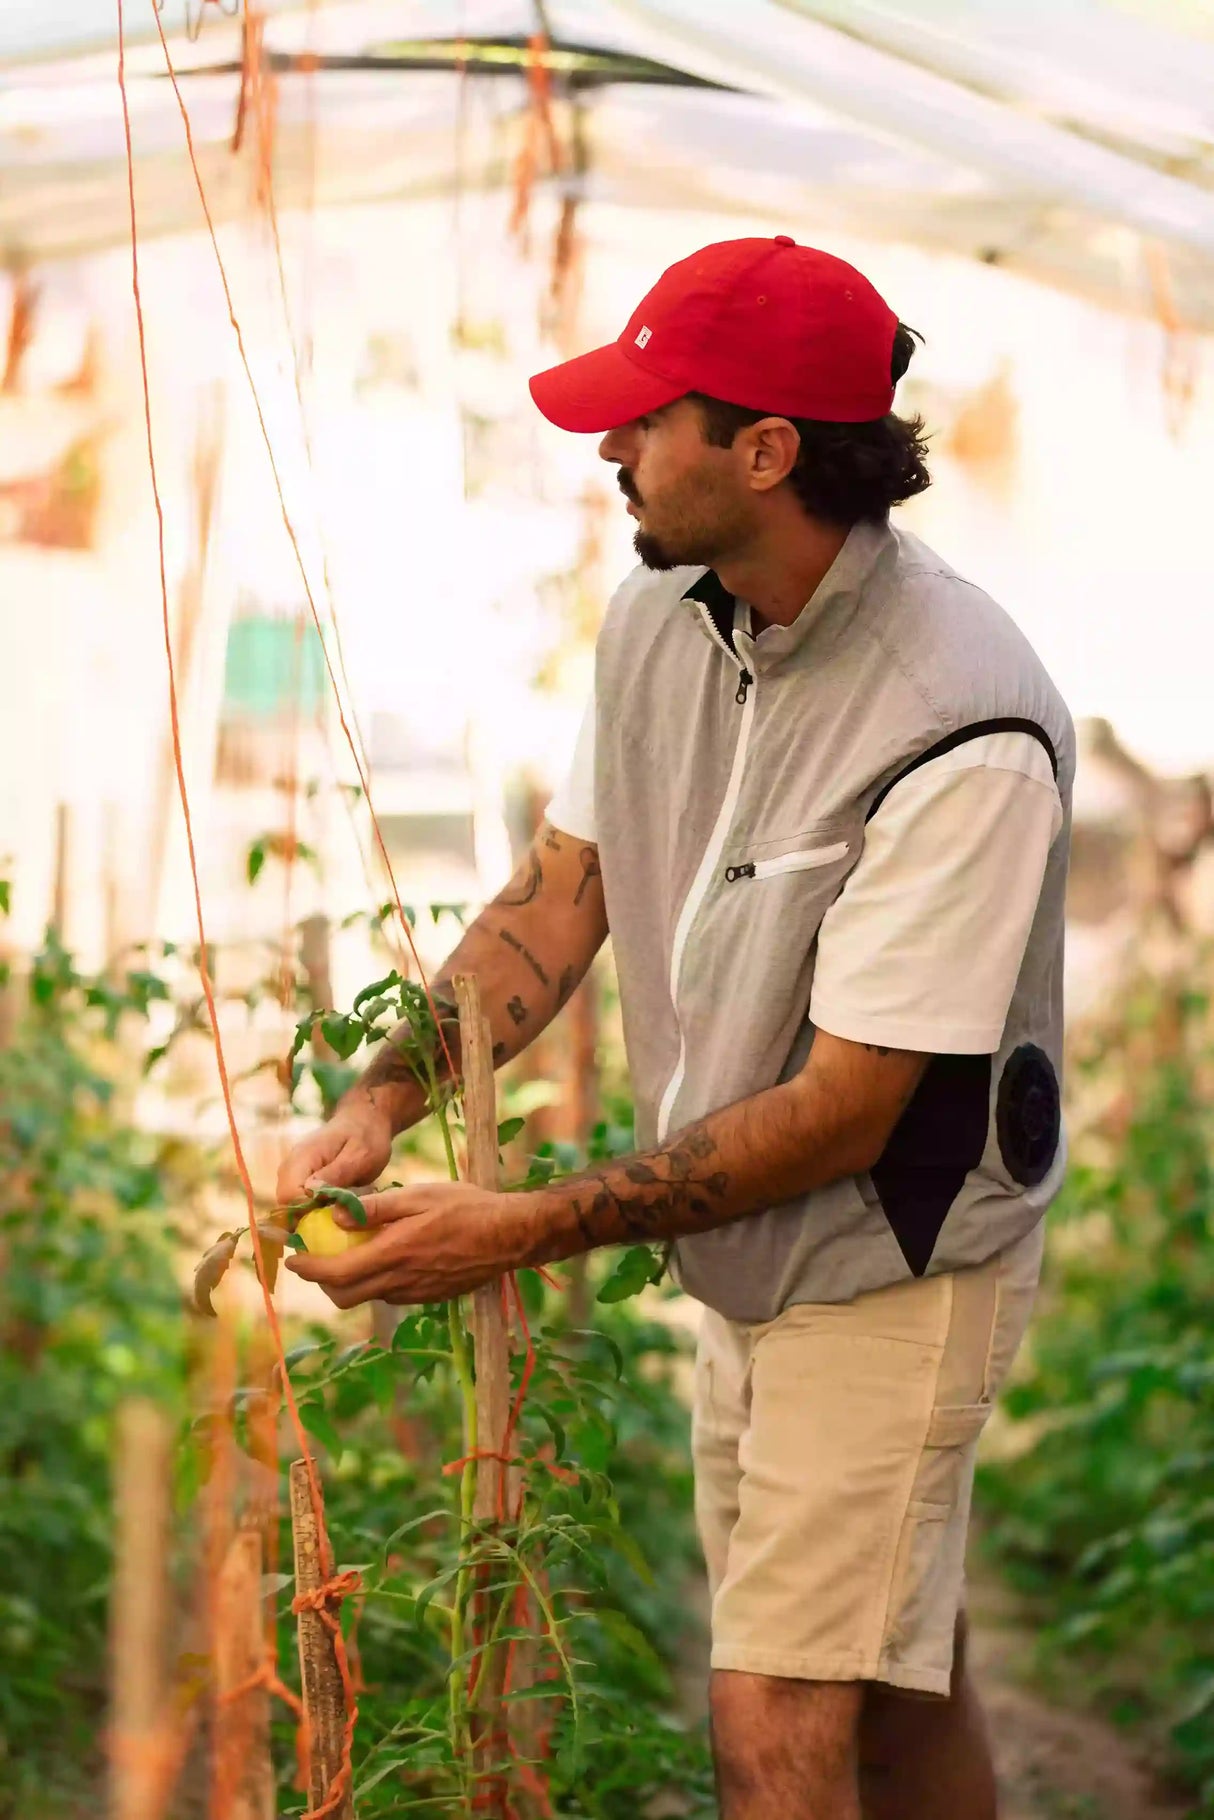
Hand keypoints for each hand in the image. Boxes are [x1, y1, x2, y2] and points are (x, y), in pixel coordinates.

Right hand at [275, 1099, 393, 1206]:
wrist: (365, 1120)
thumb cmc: (367, 1137)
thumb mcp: (360, 1156)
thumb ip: (337, 1174)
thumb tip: (311, 1193)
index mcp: (302, 1158)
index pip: (288, 1197)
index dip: (309, 1212)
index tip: (335, 1212)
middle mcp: (291, 1166)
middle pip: (286, 1204)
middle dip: (311, 1215)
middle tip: (341, 1210)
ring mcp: (293, 1172)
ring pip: (292, 1205)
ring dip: (314, 1212)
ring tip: (341, 1205)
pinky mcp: (300, 1178)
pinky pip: (300, 1201)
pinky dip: (316, 1207)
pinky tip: (336, 1203)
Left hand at [284, 1181, 540, 1307]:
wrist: (511, 1235)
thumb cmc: (467, 1207)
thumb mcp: (418, 1195)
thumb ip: (374, 1207)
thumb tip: (334, 1214)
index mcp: (394, 1254)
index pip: (336, 1272)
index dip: (308, 1268)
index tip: (292, 1257)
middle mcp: (401, 1281)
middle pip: (345, 1296)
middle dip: (323, 1281)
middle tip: (317, 1256)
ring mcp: (416, 1293)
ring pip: (369, 1296)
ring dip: (351, 1281)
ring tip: (352, 1250)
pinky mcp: (430, 1296)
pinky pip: (392, 1294)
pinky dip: (377, 1280)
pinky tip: (387, 1255)